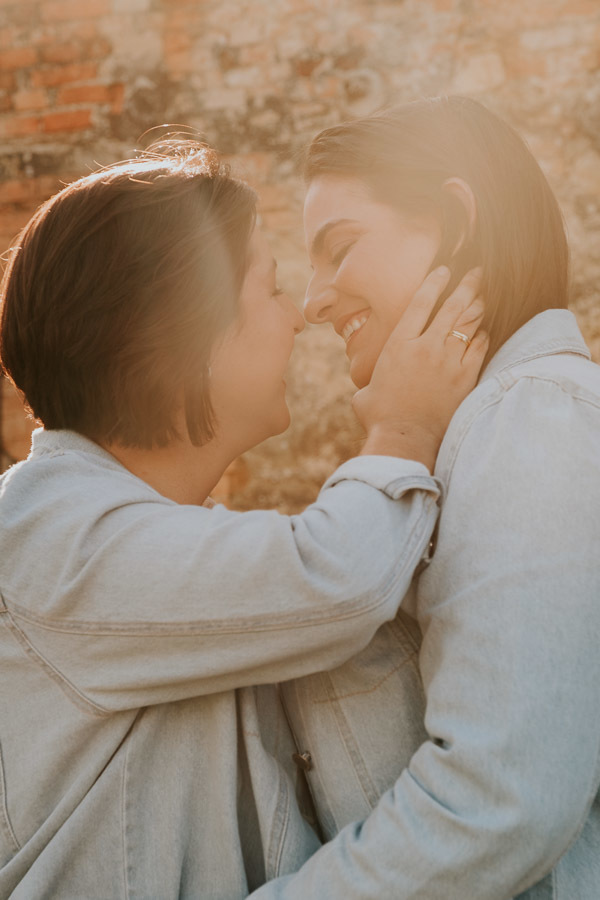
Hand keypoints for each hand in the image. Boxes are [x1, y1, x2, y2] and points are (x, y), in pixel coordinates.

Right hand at [355, 266, 487, 470]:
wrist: (404, 438)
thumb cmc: (379, 417)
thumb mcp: (365, 392)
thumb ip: (371, 381)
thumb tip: (367, 388)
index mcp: (398, 344)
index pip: (420, 303)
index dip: (434, 282)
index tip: (444, 270)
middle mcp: (425, 347)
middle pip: (451, 306)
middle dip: (466, 285)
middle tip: (477, 273)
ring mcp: (448, 361)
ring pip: (468, 323)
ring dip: (477, 307)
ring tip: (482, 295)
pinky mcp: (464, 378)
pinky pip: (478, 348)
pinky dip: (481, 336)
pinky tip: (483, 331)